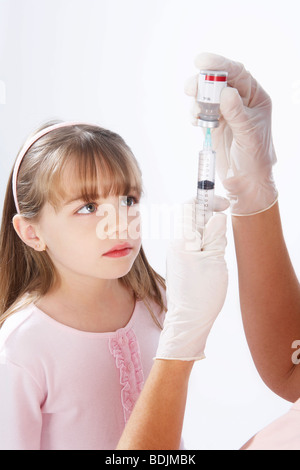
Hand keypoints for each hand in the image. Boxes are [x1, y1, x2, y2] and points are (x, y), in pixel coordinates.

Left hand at [155, 199, 227, 360]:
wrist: (189, 321)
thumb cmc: (202, 293)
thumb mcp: (215, 261)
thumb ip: (216, 236)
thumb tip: (216, 217)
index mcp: (182, 241)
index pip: (189, 206)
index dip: (207, 200)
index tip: (223, 205)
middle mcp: (177, 245)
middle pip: (194, 220)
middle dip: (211, 223)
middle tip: (222, 240)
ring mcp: (178, 255)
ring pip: (197, 234)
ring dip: (211, 238)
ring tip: (217, 257)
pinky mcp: (182, 264)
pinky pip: (195, 247)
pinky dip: (207, 249)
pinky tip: (212, 264)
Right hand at [185, 53, 277, 215]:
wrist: (246, 180)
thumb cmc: (255, 157)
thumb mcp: (249, 134)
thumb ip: (237, 113)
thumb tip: (226, 92)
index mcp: (255, 97)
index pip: (237, 73)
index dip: (219, 64)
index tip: (201, 62)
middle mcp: (240, 101)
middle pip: (218, 81)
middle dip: (202, 82)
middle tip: (189, 88)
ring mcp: (225, 111)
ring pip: (206, 96)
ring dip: (197, 100)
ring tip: (196, 113)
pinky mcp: (213, 123)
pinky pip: (200, 112)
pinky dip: (195, 114)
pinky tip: (196, 122)